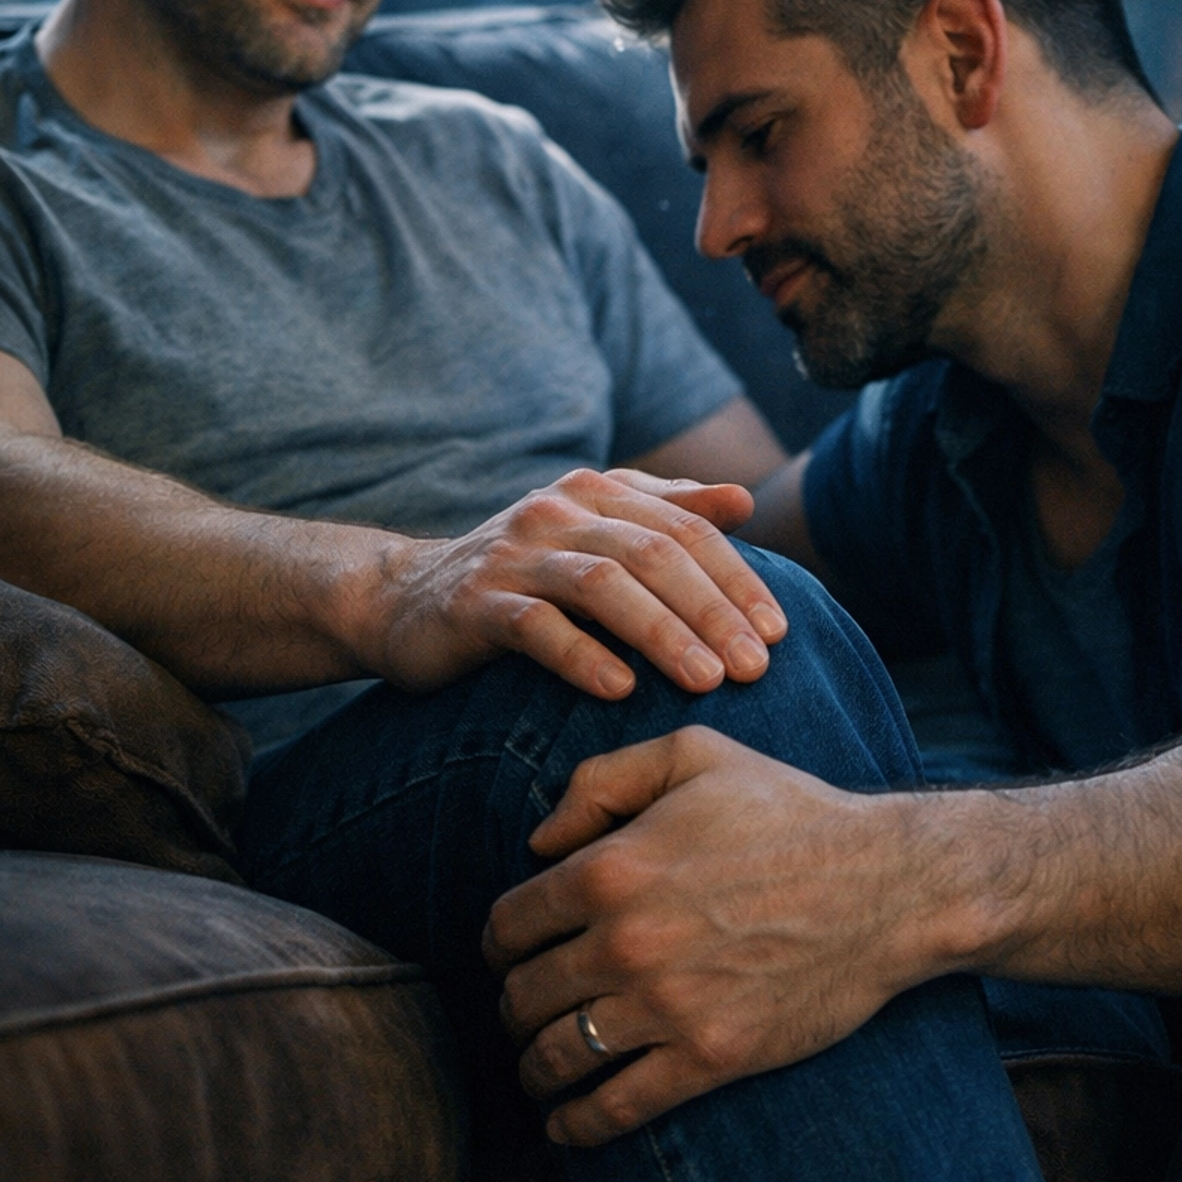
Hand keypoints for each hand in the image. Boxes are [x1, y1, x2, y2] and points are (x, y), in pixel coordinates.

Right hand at [361, 468, 786, 699]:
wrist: (403, 599)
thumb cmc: (522, 576)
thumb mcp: (594, 533)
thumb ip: (667, 513)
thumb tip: (743, 500)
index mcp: (597, 492)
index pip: (686, 530)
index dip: (737, 579)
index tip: (778, 633)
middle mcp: (558, 511)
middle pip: (653, 554)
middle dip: (713, 611)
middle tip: (756, 667)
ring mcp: (514, 555)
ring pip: (603, 584)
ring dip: (663, 634)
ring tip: (707, 681)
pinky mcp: (474, 603)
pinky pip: (535, 626)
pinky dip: (583, 656)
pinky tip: (621, 689)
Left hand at [482, 727, 914, 1145]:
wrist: (886, 886)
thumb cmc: (791, 811)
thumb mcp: (695, 754)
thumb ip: (602, 779)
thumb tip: (540, 840)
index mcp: (610, 869)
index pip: (509, 926)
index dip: (500, 945)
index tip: (510, 955)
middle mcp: (624, 942)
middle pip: (522, 996)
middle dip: (513, 1007)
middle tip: (524, 1011)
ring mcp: (665, 1006)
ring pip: (556, 1057)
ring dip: (534, 1069)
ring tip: (539, 1069)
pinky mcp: (708, 1057)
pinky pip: (615, 1108)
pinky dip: (577, 1126)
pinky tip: (565, 1125)